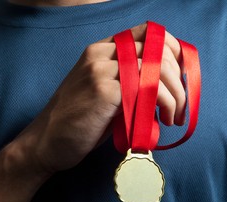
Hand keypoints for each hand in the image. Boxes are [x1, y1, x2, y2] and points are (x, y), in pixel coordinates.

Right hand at [13, 23, 184, 174]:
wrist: (46, 143)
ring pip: (156, 68)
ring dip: (175, 95)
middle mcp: (100, 55)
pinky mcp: (103, 92)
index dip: (170, 48)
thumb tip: (165, 87)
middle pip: (156, 50)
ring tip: (172, 117)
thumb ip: (128, 82)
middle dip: (178, 80)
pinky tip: (161, 122)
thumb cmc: (77, 122)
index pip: (145, 33)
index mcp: (99, 51)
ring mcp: (100, 71)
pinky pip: (147, 88)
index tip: (180, 73)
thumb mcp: (103, 94)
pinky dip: (163, 104)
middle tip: (180, 107)